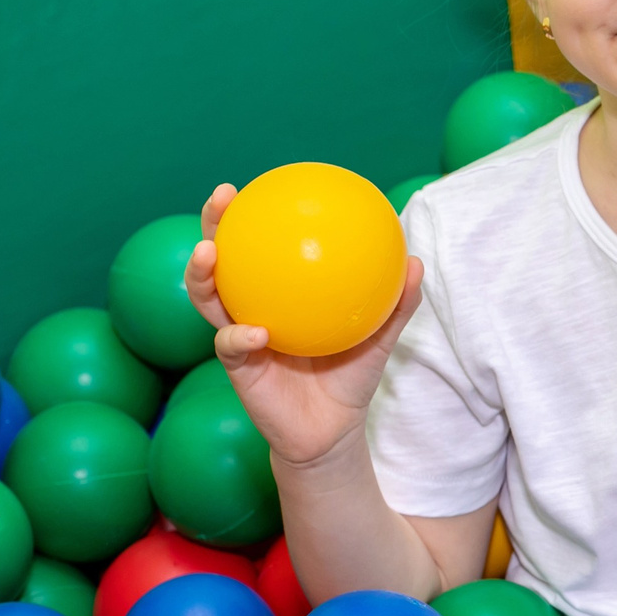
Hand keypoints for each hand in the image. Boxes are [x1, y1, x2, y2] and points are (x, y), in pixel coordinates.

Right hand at [186, 182, 425, 467]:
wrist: (331, 431)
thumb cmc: (349, 378)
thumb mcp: (379, 337)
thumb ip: (396, 302)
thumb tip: (414, 260)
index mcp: (277, 295)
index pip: (257, 248)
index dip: (250, 217)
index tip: (252, 185)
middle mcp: (249, 309)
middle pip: (220, 262)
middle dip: (212, 227)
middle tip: (221, 199)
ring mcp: (237, 337)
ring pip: (208, 300)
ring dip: (202, 275)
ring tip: (208, 252)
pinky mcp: (237, 370)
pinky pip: (231, 347)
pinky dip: (239, 336)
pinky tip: (254, 330)